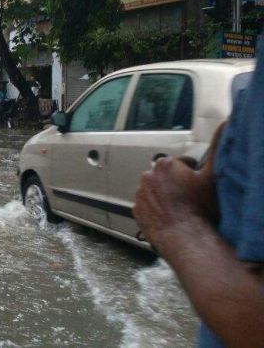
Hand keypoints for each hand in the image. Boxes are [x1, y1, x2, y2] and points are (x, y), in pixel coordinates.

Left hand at [133, 123, 224, 248]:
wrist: (184, 236)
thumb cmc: (199, 208)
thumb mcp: (212, 176)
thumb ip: (217, 148)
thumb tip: (223, 124)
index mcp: (166, 164)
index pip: (182, 163)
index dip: (193, 173)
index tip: (198, 184)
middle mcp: (148, 175)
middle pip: (167, 176)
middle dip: (176, 183)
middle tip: (190, 197)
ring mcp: (140, 193)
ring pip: (155, 189)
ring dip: (165, 194)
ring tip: (180, 208)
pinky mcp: (136, 209)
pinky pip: (147, 204)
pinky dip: (155, 207)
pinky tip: (168, 215)